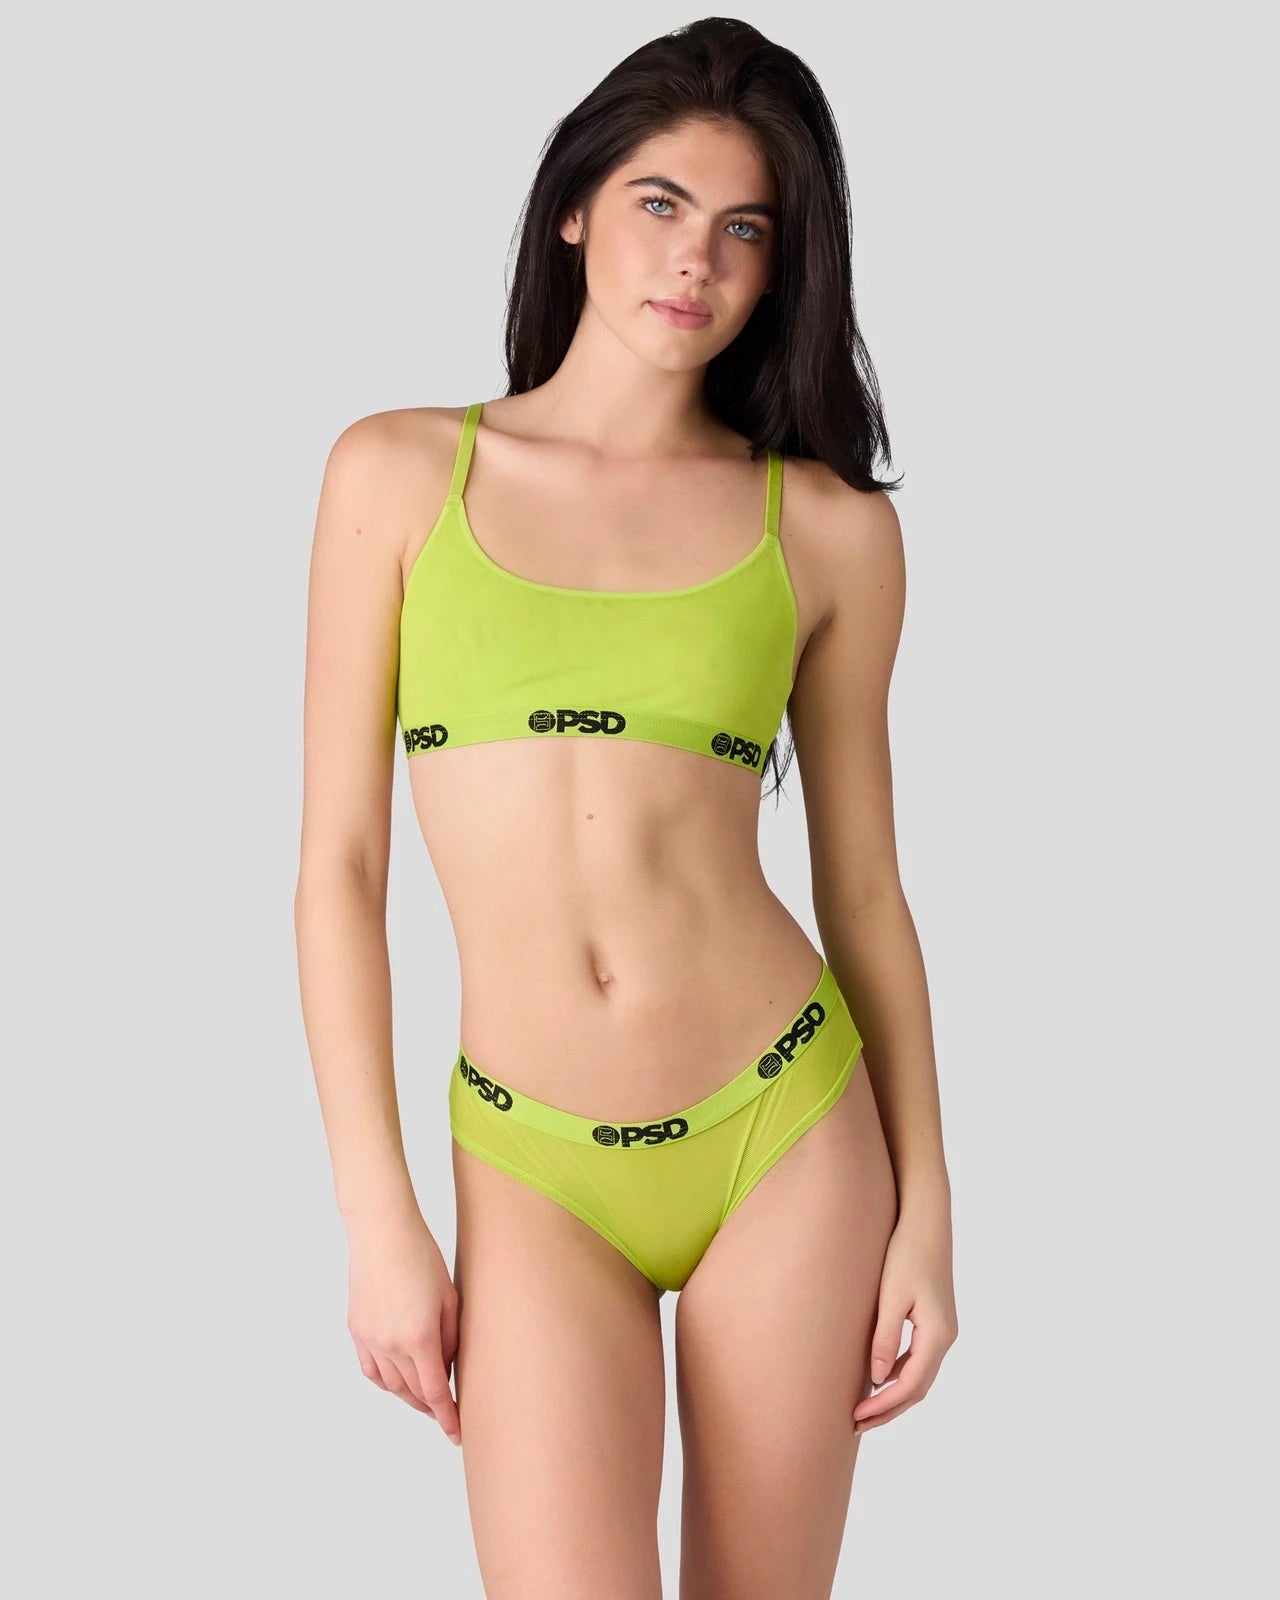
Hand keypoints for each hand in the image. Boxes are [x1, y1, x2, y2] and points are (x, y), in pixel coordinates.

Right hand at [346, 1201, 462, 1444]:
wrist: (382, 1231)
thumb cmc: (421, 1255)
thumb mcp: (449, 1296)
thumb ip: (450, 1337)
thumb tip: (447, 1366)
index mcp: (419, 1337)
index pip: (436, 1392)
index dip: (447, 1416)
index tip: (457, 1433)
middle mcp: (391, 1344)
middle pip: (413, 1392)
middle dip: (431, 1407)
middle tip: (447, 1414)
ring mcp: (370, 1338)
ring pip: (390, 1385)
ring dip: (409, 1396)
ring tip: (425, 1398)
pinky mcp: (356, 1329)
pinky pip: (371, 1369)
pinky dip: (386, 1381)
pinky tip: (397, 1380)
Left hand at [852, 1203, 957, 1433]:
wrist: (926, 1220)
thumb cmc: (906, 1253)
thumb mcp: (891, 1296)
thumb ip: (884, 1339)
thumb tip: (876, 1379)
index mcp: (937, 1335)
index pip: (910, 1386)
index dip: (884, 1406)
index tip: (856, 1416)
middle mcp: (945, 1337)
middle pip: (918, 1388)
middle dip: (889, 1409)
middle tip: (857, 1424)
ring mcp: (943, 1329)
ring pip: (919, 1375)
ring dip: (894, 1394)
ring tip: (864, 1407)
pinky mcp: (935, 1320)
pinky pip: (918, 1358)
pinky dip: (899, 1373)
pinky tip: (877, 1375)